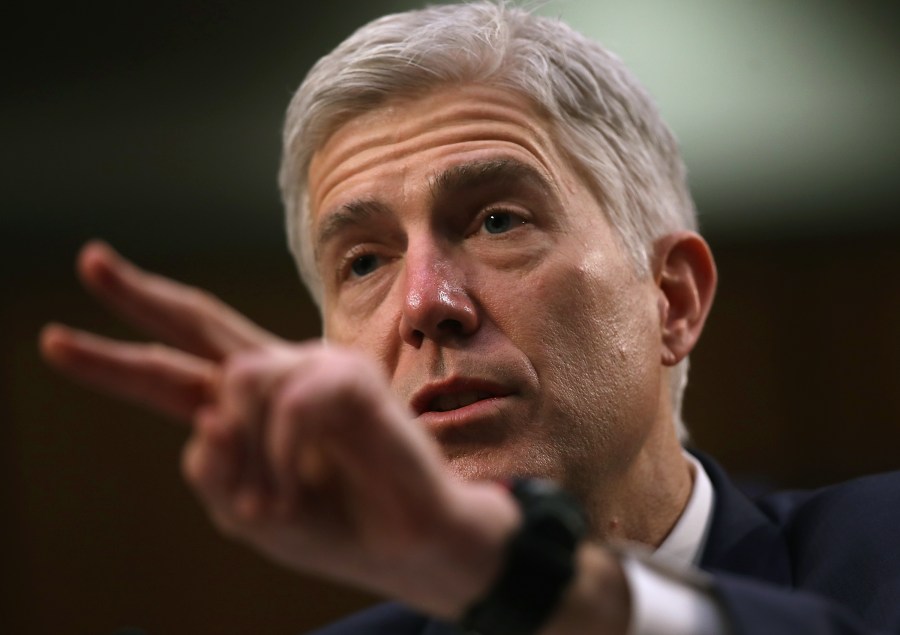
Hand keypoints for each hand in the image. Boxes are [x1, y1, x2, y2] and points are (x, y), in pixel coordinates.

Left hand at [39, 242, 519, 617]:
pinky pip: (287, 405)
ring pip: (239, 382)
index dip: (116, 359)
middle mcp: (279, 376)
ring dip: (245, 459)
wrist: (413, 543)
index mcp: (251, 409)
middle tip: (90, 262)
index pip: (176, 372)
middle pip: (201, 322)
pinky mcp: (352, 377)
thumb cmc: (337, 524)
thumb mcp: (250, 513)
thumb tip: (205, 418)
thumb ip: (212, 470)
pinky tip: (301, 486)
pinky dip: (282, 458)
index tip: (56, 339)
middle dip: (139, 296)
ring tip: (271, 509)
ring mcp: (317, 369)